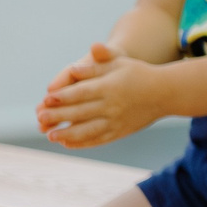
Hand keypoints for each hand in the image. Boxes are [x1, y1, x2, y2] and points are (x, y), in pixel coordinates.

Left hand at [35, 43, 167, 147]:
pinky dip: (83, 143)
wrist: (166, 92)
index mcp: (111, 87)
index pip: (82, 92)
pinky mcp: (121, 131)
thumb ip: (95, 66)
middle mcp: (113, 106)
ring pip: (89, 130)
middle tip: (40, 118)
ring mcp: (117, 121)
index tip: (46, 98)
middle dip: (59, 116)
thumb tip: (73, 69)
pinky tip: (68, 143)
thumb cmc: (138, 73)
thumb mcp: (119, 63)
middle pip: (81, 112)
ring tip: (50, 135)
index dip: (63, 96)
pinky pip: (99, 139)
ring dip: (68, 134)